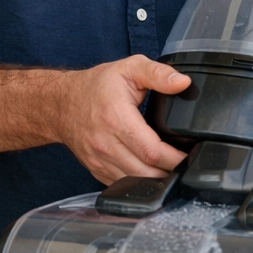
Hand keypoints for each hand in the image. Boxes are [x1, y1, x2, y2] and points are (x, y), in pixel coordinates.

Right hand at [54, 55, 189, 183]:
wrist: (61, 104)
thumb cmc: (97, 86)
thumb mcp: (129, 68)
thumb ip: (158, 73)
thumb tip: (183, 83)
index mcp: (116, 118)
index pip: (151, 150)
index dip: (175, 158)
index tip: (192, 155)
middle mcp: (105, 144)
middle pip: (145, 172)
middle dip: (171, 172)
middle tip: (188, 164)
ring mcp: (99, 160)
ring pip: (135, 182)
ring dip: (158, 180)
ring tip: (175, 169)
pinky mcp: (97, 170)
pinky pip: (122, 184)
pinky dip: (141, 182)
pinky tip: (153, 172)